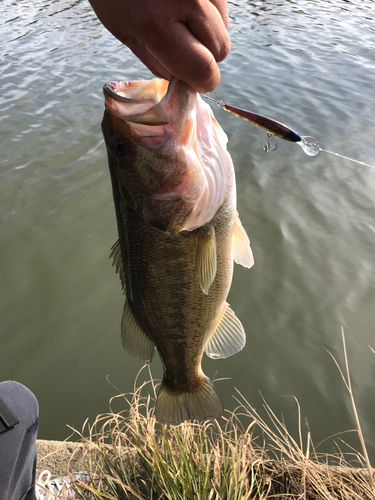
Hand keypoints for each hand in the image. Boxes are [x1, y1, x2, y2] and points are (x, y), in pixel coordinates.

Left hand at [89, 0, 229, 92]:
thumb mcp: (123, 31)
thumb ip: (155, 60)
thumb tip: (183, 81)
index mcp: (156, 22)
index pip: (202, 69)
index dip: (203, 82)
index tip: (195, 82)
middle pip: (221, 48)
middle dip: (207, 58)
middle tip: (185, 52)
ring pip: (224, 26)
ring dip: (210, 33)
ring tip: (182, 22)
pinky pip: (221, 3)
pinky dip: (209, 11)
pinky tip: (186, 5)